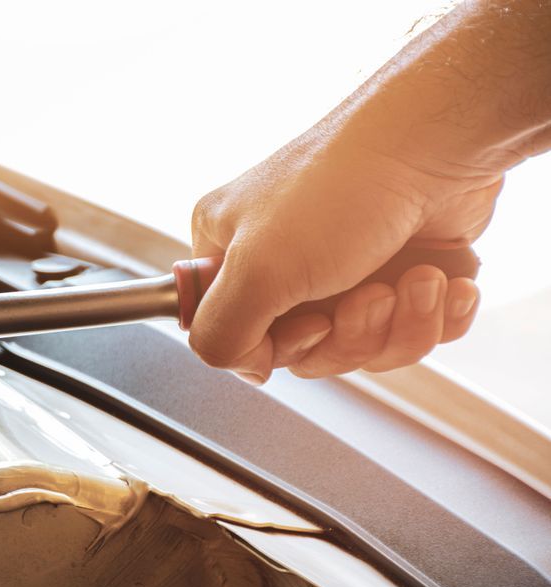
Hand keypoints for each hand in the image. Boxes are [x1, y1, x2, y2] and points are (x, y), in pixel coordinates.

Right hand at [187, 126, 497, 383]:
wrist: (439, 143)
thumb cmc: (342, 188)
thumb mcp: (255, 271)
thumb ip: (219, 334)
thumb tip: (236, 363)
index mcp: (230, 252)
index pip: (234, 337)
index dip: (281, 347)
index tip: (312, 322)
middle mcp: (281, 262)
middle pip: (308, 352)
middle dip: (353, 334)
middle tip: (371, 293)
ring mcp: (342, 269)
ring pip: (365, 347)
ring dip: (402, 322)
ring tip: (419, 278)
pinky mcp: (399, 271)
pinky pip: (413, 330)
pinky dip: (437, 314)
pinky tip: (446, 281)